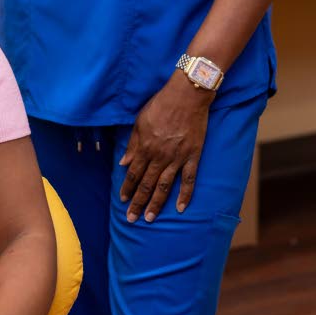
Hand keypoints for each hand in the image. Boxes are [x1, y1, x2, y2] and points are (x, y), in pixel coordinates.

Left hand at [119, 72, 213, 221]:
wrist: (187, 95)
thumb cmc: (161, 104)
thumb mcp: (140, 121)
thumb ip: (133, 144)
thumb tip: (123, 163)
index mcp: (145, 147)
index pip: (134, 173)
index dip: (127, 188)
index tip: (123, 201)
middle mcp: (159, 156)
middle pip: (147, 184)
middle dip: (137, 202)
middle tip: (131, 219)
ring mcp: (177, 158)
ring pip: (164, 186)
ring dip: (156, 204)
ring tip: (149, 218)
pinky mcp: (193, 156)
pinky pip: (189, 180)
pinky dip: (185, 195)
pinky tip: (180, 208)